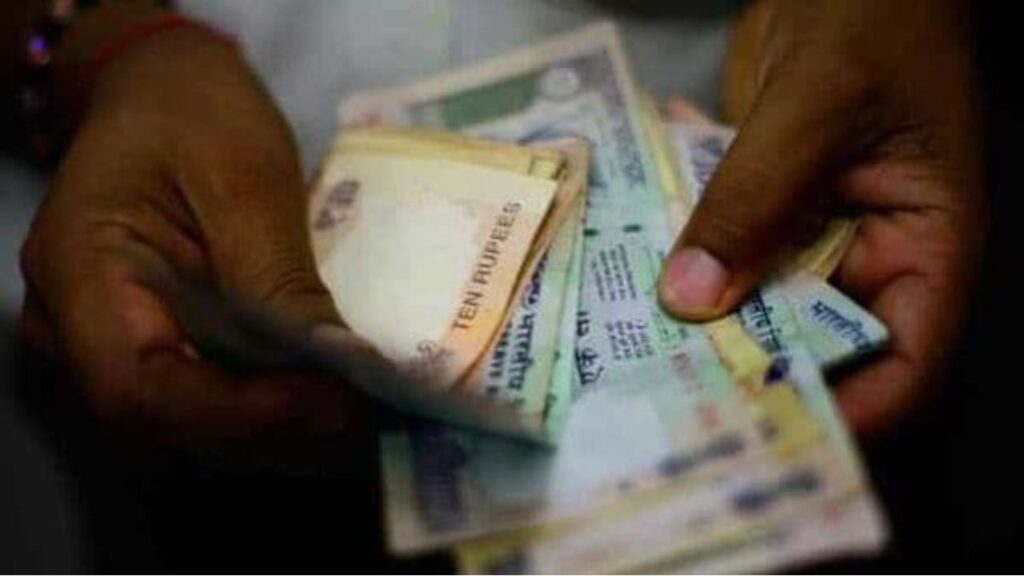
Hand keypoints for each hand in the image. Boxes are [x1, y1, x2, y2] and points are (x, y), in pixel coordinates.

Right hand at [19, 10, 362, 444]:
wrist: (162, 93)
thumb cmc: (192, 109)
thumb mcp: (242, 170)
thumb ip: (275, 270)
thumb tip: (339, 361)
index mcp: (78, 268)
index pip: (137, 387)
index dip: (240, 414)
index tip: (335, 405)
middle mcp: (76, 328)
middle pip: (168, 421)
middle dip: (275, 429)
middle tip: (372, 417)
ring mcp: (113, 344)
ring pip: (193, 425)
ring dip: (283, 431)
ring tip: (367, 414)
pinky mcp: (159, 347)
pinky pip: (211, 398)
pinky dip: (275, 408)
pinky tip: (335, 399)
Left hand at [658, 0, 984, 434]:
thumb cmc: (873, 16)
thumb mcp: (817, 106)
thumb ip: (754, 199)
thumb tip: (690, 299)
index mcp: (927, 246)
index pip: (905, 360)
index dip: (847, 410)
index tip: (768, 437)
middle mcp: (871, 254)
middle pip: (815, 343)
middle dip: (748, 375)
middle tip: (670, 410)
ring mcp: (813, 233)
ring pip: (757, 302)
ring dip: (700, 325)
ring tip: (628, 364)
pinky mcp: (764, 208)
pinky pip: (723, 251)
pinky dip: (682, 265)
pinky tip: (622, 286)